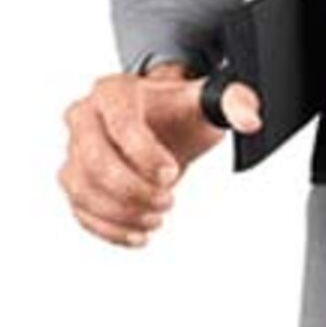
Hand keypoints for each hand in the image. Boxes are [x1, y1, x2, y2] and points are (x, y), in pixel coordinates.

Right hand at [58, 61, 261, 246]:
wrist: (162, 126)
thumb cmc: (180, 114)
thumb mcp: (210, 102)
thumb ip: (236, 103)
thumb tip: (250, 121)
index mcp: (114, 92)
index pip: (120, 123)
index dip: (144, 153)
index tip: (172, 174)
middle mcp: (85, 117)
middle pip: (93, 160)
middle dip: (131, 188)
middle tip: (167, 200)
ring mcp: (75, 150)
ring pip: (81, 188)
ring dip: (119, 212)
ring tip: (156, 218)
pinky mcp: (76, 180)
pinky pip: (79, 209)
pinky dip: (107, 229)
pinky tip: (138, 234)